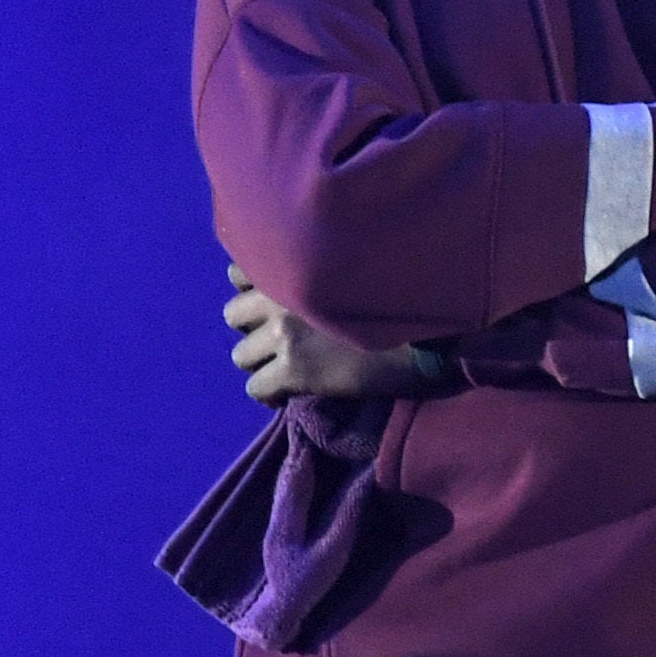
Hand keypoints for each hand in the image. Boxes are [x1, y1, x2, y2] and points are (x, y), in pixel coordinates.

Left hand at [223, 265, 434, 404]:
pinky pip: (256, 388)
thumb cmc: (397, 296)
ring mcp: (283, 331)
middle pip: (232, 315)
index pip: (238, 271)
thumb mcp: (350, 268)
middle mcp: (280, 292)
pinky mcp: (293, 368)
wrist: (423, 336)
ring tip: (285, 369)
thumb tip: (296, 286)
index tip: (271, 304)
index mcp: (295, 262)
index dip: (252, 291)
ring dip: (261, 363)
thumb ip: (315, 270)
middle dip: (253, 329)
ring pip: (240, 355)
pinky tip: (289, 395)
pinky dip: (270, 394)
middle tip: (279, 341)